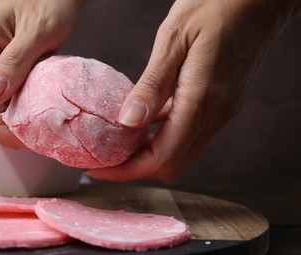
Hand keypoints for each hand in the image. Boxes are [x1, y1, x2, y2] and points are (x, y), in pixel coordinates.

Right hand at [0, 0, 87, 147]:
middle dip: (5, 129)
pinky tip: (35, 115)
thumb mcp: (36, 32)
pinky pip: (3, 101)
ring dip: (13, 122)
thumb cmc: (47, 4)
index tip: (23, 140)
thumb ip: (14, 62)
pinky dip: (18, 112)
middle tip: (37, 138)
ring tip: (38, 129)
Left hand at [88, 0, 299, 180]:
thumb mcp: (174, 39)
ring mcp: (221, 111)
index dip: (128, 170)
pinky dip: (162, 137)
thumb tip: (128, 122)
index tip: (100, 169)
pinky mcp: (221, 103)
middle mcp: (215, 114)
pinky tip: (143, 124)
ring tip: (118, 146)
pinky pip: (187, 132)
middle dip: (135, 168)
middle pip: (172, 163)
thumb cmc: (216, 6)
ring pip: (180, 151)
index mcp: (202, 100)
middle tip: (105, 160)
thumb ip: (152, 85)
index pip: (162, 157)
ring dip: (148, 155)